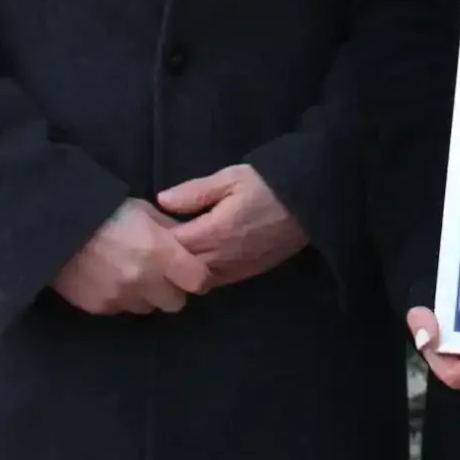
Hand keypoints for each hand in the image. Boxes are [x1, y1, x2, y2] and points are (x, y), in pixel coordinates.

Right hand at [49, 199, 211, 313]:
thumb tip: (191, 241)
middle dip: (173, 290)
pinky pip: (122, 309)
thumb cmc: (105, 211)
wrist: (54, 227)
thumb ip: (171, 230)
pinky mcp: (100, 308)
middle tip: (162, 274)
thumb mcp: (145, 211)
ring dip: (147, 296)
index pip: (198, 281)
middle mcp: (144, 280)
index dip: (197, 276)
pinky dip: (122, 298)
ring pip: (148, 308)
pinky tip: (110, 278)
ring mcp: (121, 298)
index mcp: (160, 253)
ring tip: (132, 274)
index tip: (190, 270)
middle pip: (176, 302)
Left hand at [155, 163, 306, 287]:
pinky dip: (203, 275)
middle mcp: (222, 258)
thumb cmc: (269, 184)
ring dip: (184, 270)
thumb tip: (161, 201)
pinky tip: (200, 261)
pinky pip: (217, 282)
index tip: (147, 229)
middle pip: (180, 269)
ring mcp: (236, 269)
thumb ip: (195, 192)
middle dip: (167, 258)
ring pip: (197, 280)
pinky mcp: (248, 274)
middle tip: (157, 242)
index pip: (171, 247)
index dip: (156, 240)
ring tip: (177, 253)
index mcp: (214, 232)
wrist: (311, 202)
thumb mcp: (231, 177)